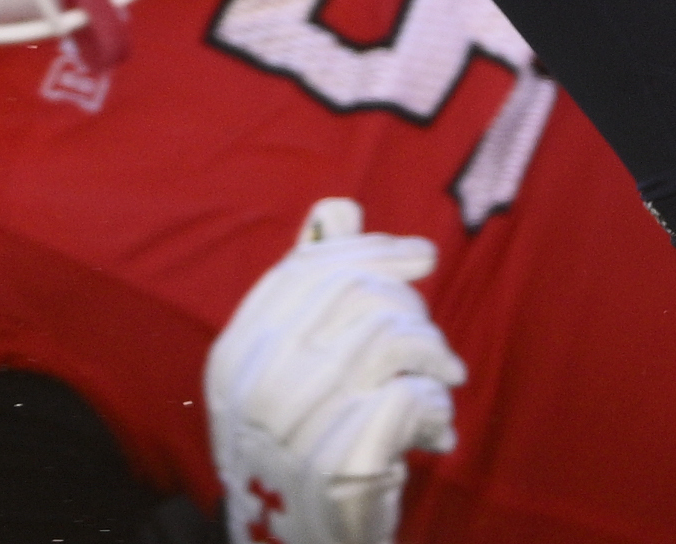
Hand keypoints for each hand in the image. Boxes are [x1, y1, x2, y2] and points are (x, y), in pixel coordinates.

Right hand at [207, 199, 463, 543]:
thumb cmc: (300, 455)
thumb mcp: (287, 372)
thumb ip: (310, 291)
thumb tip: (338, 208)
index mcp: (236, 354)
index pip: (306, 270)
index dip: (372, 251)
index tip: (422, 256)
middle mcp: (256, 384)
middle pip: (356, 296)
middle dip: (411, 309)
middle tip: (434, 347)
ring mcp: (294, 426)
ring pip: (391, 339)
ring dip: (431, 359)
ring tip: (440, 387)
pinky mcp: (342, 467)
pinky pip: (411, 399)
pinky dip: (434, 408)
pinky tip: (433, 431)